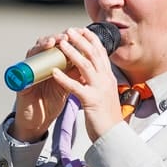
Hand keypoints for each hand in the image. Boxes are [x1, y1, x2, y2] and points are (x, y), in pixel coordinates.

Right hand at [10, 31, 76, 141]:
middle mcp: (40, 64)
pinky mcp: (21, 83)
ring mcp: (29, 71)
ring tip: (51, 43)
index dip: (68, 37)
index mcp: (52, 63)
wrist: (39, 120)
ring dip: (41, 46)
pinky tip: (36, 62)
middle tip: (65, 36)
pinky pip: (22, 72)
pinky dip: (28, 66)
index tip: (79, 32)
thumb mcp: (68, 85)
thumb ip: (76, 73)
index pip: (58, 44)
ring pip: (33, 52)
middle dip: (55, 38)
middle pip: (45, 44)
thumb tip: (93, 60)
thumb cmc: (51, 101)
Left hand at [50, 27, 122, 141]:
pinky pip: (76, 87)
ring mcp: (100, 89)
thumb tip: (89, 74)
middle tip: (70, 30)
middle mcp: (106, 80)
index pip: (101, 53)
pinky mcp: (91, 101)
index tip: (82, 30)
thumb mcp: (105, 94)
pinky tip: (54, 72)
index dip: (92, 40)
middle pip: (94, 54)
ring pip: (86, 66)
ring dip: (73, 52)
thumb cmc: (106, 117)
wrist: (112, 136)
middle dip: (81, 40)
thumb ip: (98, 82)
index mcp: (108, 78)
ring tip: (62, 43)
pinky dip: (64, 78)